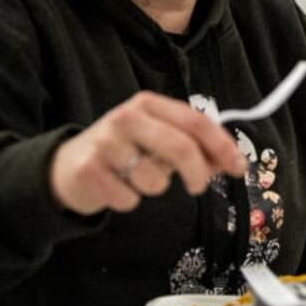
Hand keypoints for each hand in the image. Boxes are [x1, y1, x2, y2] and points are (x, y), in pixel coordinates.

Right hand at [49, 92, 247, 214]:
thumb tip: (231, 162)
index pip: (195, 121)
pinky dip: (129, 201)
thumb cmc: (122, 152)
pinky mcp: (89, 171)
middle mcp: (126, 118)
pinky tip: (116, 189)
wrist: (66, 166)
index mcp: (148, 104)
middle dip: (198, 172)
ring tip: (138, 179)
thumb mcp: (157, 140)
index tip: (239, 167)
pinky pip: (128, 199)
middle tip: (199, 187)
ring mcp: (105, 143)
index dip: (222, 145)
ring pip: (155, 179)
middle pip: (180, 147)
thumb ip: (193, 147)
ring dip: (156, 188)